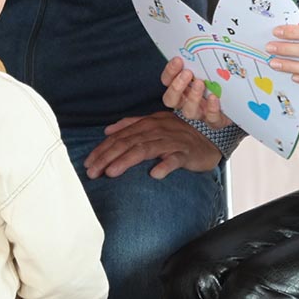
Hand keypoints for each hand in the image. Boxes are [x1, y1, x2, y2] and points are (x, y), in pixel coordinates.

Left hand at [82, 111, 221, 179]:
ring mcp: (172, 141)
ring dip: (127, 160)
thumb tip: (108, 130)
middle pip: (128, 142)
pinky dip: (165, 165)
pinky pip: (175, 159)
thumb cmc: (180, 132)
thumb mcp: (154, 124)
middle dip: (108, 156)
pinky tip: (154, 174)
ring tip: (112, 172)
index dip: (102, 149)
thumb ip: (131, 125)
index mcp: (147, 124)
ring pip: (146, 149)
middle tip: (92, 171)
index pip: (120, 137)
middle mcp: (157, 130)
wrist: (210, 135)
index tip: (88, 163)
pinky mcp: (186, 153)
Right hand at [160, 56, 232, 128]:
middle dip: (176, 86)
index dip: (170, 72)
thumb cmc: (218, 80)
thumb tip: (200, 40)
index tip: (178, 60)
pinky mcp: (215, 120)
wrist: (237, 101)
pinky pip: (211, 118)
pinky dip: (211, 109)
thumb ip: (201, 60)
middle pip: (170, 99)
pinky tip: (214, 98)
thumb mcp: (208, 68)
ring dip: (192, 97)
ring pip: (188, 111)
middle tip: (187, 73)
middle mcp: (186, 101)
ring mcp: (200, 112)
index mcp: (181, 87)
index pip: (167, 80)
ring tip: (200, 83)